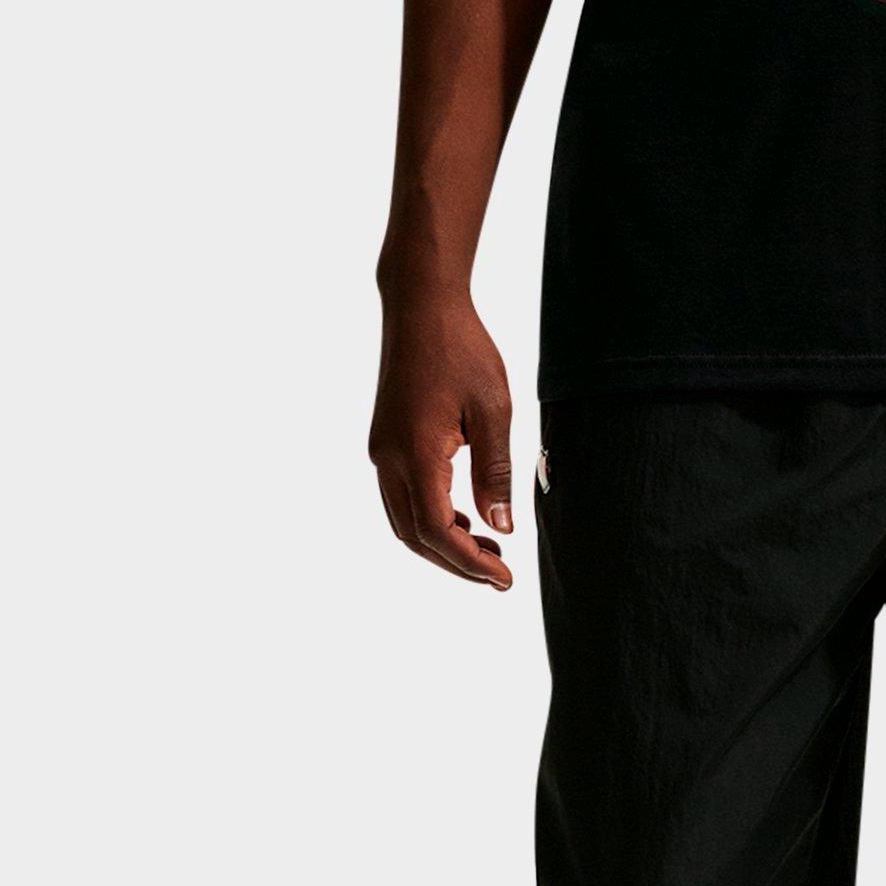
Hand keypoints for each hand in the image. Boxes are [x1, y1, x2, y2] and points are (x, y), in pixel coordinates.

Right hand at [368, 292, 517, 589]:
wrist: (421, 306)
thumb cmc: (463, 349)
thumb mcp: (493, 408)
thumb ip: (495, 471)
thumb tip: (502, 527)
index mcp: (416, 455)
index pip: (439, 532)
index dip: (470, 564)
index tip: (504, 579)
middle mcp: (389, 460)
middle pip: (415, 537)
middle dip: (456, 562)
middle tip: (498, 573)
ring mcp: (381, 450)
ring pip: (404, 521)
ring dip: (441, 542)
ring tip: (487, 547)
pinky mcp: (384, 440)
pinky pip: (401, 496)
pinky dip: (429, 516)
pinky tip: (463, 512)